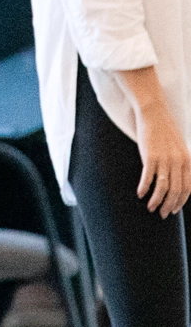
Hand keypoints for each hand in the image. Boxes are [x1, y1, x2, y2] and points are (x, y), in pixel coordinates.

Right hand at [134, 103, 190, 217]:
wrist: (154, 112)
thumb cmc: (164, 129)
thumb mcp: (179, 147)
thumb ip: (181, 162)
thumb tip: (177, 178)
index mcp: (187, 161)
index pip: (187, 188)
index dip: (181, 201)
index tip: (174, 209)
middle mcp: (178, 162)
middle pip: (176, 191)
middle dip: (169, 205)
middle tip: (162, 214)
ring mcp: (164, 159)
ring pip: (163, 188)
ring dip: (157, 201)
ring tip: (151, 208)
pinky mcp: (150, 156)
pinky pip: (148, 177)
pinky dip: (145, 188)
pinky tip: (140, 194)